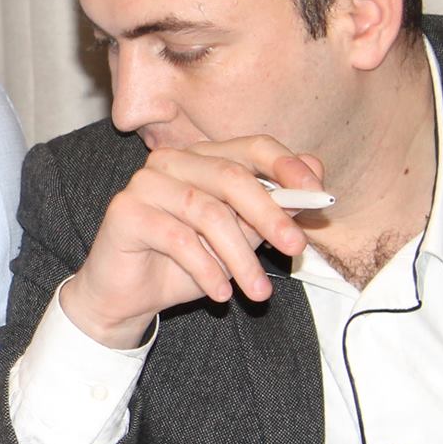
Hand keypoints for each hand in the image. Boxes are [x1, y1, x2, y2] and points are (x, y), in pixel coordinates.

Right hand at [63, 136, 325, 348]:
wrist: (129, 297)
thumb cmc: (184, 263)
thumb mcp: (239, 239)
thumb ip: (270, 209)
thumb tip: (315, 176)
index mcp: (202, 158)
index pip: (252, 146)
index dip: (287, 167)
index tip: (317, 196)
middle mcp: (171, 161)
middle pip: (231, 176)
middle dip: (270, 215)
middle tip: (296, 249)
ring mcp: (144, 183)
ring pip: (208, 213)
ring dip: (240, 258)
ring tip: (257, 293)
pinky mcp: (125, 211)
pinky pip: (178, 238)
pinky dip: (207, 270)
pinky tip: (220, 293)